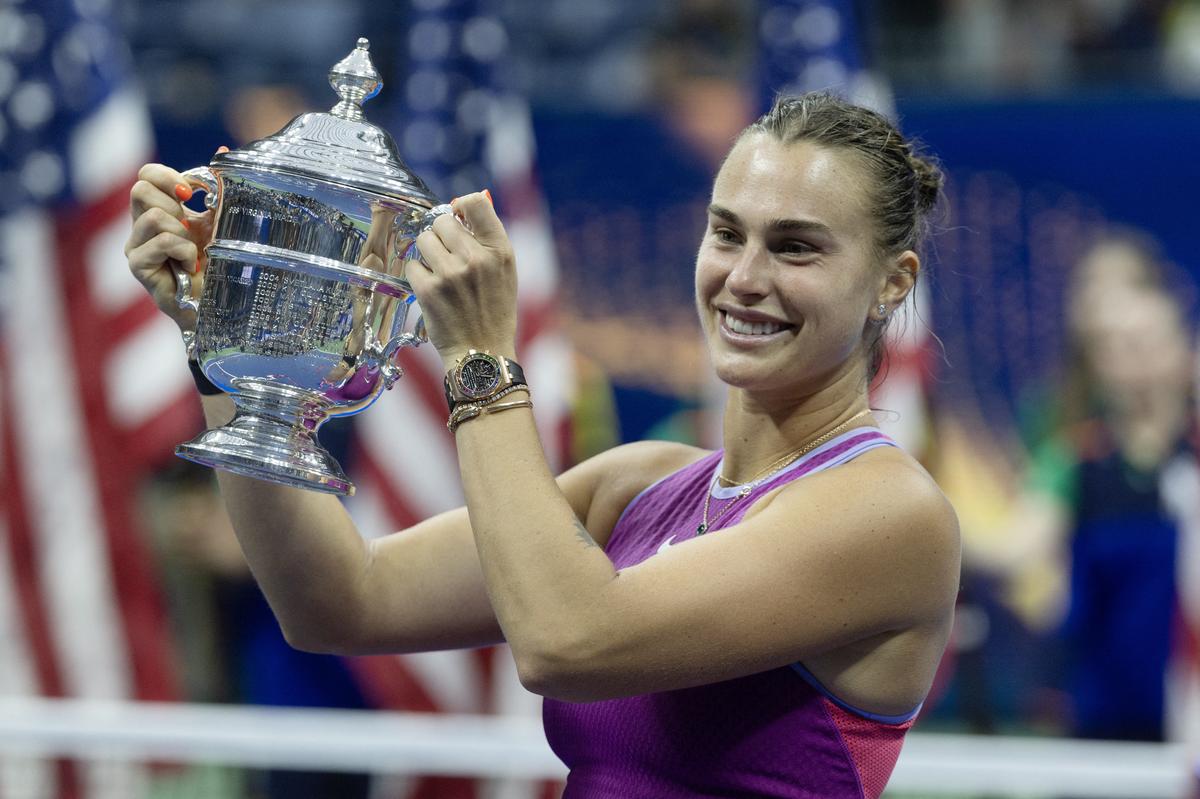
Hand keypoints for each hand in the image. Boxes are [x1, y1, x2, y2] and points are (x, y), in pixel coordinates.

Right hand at [124, 160, 218, 331]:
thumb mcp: (222, 221)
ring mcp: (137, 246)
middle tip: (190, 226)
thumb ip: (220, 189)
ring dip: (182, 231)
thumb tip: (224, 149)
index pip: (146, 175)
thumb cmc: (220, 265)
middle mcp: (141, 227)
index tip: (194, 193)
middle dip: (173, 203)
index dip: (168, 176)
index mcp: (159, 211)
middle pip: (140, 188)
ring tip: (193, 252)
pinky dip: (184, 250)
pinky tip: (191, 267)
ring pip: (152, 215)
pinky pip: (161, 241)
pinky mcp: (138, 266)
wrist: (220, 305)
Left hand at [407, 191, 518, 367]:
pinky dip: (418, 277)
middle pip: (441, 221)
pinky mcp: (429, 290)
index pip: (476, 202)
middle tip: (446, 255)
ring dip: (427, 255)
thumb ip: (488, 240)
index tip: (457, 219)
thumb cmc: (494, 312)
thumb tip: (465, 205)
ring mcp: (451, 273)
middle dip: (439, 236)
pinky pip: (412, 265)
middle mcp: (477, 258)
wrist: (483, 353)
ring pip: (423, 241)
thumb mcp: (506, 272)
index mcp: (500, 251)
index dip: (460, 206)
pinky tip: (432, 291)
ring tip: (439, 274)